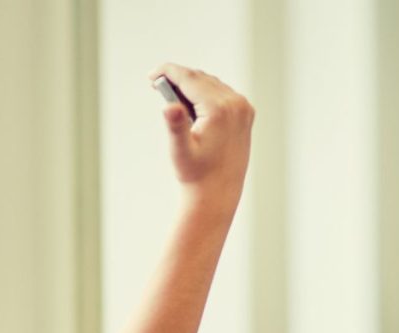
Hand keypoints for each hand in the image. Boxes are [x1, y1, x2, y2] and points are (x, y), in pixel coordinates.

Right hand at [150, 63, 253, 208]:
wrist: (218, 194)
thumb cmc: (196, 176)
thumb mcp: (180, 152)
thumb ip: (175, 126)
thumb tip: (169, 107)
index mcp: (218, 109)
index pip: (190, 80)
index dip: (169, 73)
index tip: (153, 74)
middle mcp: (235, 104)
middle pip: (201, 79)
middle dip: (178, 78)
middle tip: (156, 83)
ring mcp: (243, 108)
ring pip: (212, 85)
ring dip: (191, 85)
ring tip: (171, 92)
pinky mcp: (245, 114)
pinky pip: (222, 94)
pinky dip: (205, 93)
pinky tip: (192, 101)